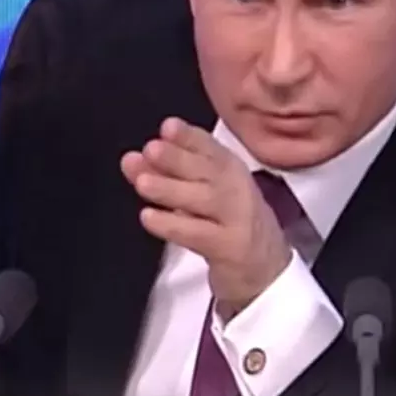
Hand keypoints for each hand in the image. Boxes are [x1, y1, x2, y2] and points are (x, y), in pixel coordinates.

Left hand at [120, 117, 291, 318]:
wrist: (264, 269)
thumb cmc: (225, 223)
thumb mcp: (197, 193)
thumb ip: (164, 174)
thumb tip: (131, 159)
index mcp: (230, 169)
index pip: (210, 147)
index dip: (189, 136)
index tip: (168, 127)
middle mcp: (237, 189)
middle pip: (208, 170)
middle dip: (177, 158)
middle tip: (151, 149)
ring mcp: (237, 219)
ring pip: (204, 200)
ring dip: (171, 189)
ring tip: (143, 183)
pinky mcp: (230, 248)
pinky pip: (198, 234)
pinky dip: (173, 225)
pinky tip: (149, 217)